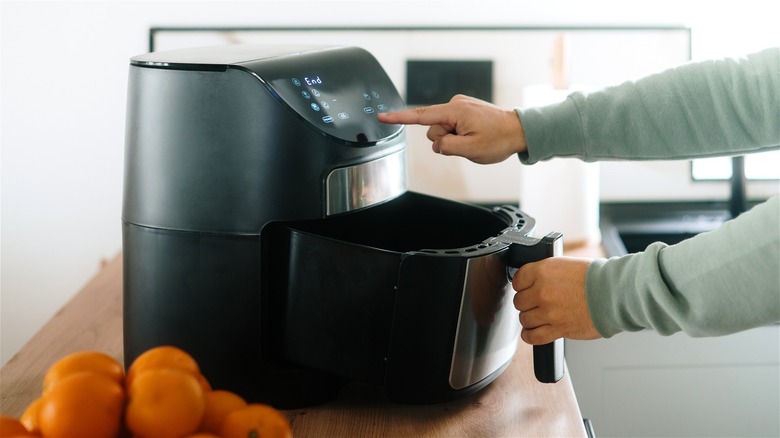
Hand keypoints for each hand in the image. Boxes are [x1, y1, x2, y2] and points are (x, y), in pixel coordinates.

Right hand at [376, 95, 526, 163]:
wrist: (519, 130)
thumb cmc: (499, 139)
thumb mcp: (471, 150)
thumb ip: (446, 147)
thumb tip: (437, 143)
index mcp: (455, 111)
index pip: (420, 116)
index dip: (399, 118)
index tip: (382, 117)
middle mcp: (455, 104)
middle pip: (433, 129)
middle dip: (445, 141)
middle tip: (468, 143)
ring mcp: (459, 106)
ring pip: (442, 130)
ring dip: (453, 139)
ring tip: (474, 139)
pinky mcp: (463, 111)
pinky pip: (451, 127)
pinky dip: (459, 135)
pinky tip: (474, 135)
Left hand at [512, 257, 600, 344]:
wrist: (614, 293)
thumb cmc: (596, 278)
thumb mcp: (564, 264)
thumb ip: (545, 273)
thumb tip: (532, 281)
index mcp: (543, 271)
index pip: (518, 280)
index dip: (522, 286)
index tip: (527, 289)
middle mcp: (542, 291)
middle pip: (519, 301)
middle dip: (527, 303)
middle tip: (538, 303)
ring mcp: (549, 311)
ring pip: (524, 319)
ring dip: (530, 319)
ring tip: (540, 317)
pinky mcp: (558, 328)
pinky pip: (533, 336)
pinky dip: (530, 335)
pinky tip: (533, 331)